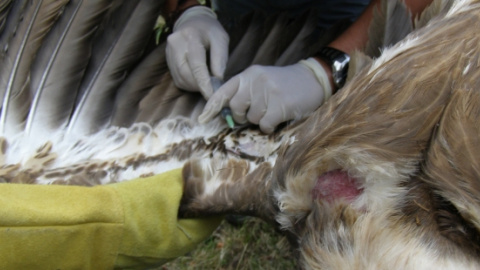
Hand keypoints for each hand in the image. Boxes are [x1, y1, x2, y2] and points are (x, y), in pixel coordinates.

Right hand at [166, 6, 228, 97]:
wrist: (192, 21)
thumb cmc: (210, 31)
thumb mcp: (221, 39)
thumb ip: (220, 58)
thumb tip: (217, 80)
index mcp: (191, 36)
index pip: (196, 64)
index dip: (204, 82)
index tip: (211, 95)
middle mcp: (176, 43)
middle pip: (185, 73)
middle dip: (199, 86)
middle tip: (211, 90)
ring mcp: (168, 52)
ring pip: (180, 78)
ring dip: (194, 87)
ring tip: (206, 85)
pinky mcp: (167, 60)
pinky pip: (177, 78)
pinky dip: (188, 84)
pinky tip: (197, 81)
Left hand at [199, 58, 332, 132]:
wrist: (313, 80)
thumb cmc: (284, 84)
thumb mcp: (261, 81)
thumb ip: (245, 93)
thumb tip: (229, 116)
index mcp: (248, 74)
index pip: (224, 91)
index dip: (211, 106)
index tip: (202, 118)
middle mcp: (255, 81)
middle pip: (236, 108)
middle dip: (244, 115)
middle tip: (258, 111)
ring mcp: (268, 92)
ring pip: (251, 118)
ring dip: (260, 120)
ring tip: (273, 109)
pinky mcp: (280, 105)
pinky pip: (264, 125)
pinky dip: (269, 126)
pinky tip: (279, 117)